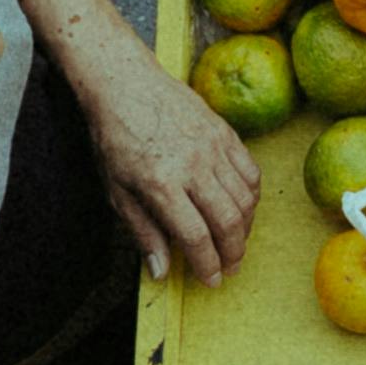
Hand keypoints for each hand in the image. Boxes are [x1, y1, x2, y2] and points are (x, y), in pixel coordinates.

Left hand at [88, 70, 261, 282]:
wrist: (125, 84)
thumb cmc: (114, 138)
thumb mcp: (116, 191)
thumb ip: (143, 232)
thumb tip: (161, 272)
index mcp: (161, 184)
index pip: (195, 236)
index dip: (206, 264)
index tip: (210, 280)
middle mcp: (192, 166)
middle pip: (228, 220)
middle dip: (233, 252)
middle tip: (229, 268)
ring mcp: (213, 147)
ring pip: (245, 199)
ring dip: (244, 228)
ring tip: (235, 242)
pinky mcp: (225, 133)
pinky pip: (250, 172)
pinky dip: (251, 196)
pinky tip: (242, 208)